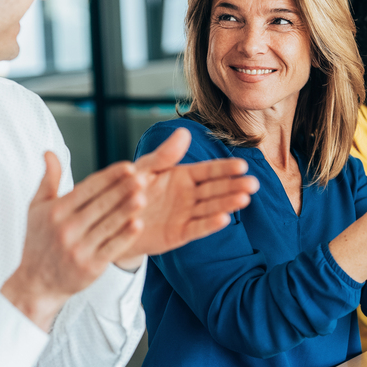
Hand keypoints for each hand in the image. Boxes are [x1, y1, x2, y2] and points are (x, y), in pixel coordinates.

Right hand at [2, 152, 146, 328]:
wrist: (36, 283)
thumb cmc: (38, 241)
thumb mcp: (37, 208)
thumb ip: (48, 179)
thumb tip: (49, 152)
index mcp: (56, 211)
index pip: (87, 188)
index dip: (109, 176)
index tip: (128, 166)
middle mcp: (66, 229)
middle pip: (100, 204)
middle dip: (123, 189)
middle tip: (143, 176)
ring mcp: (79, 248)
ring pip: (108, 224)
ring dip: (127, 209)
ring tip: (144, 195)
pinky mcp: (90, 267)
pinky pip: (111, 248)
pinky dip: (125, 236)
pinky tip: (139, 224)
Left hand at [115, 128, 258, 265]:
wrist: (113, 220)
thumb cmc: (129, 190)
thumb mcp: (145, 169)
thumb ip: (165, 154)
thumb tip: (184, 132)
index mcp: (183, 176)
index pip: (209, 171)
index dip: (225, 168)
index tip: (242, 165)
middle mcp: (188, 196)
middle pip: (216, 189)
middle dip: (234, 186)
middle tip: (253, 183)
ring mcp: (185, 215)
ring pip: (210, 208)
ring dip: (227, 204)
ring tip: (244, 199)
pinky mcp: (178, 234)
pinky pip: (196, 228)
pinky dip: (209, 224)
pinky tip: (224, 219)